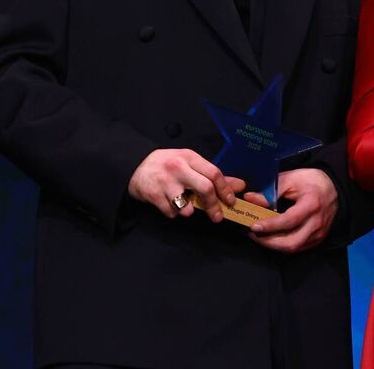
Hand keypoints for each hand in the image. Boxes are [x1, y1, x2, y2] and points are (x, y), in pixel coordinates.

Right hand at [127, 148, 241, 222]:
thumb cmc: (166, 165)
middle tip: (217, 217)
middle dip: (214, 206)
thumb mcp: (189, 164)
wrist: (133, 166)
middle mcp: (177, 167)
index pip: (214, 173)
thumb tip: (240, 185)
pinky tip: (168, 204)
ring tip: (184, 205)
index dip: (225, 190)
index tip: (230, 202)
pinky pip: (171, 213)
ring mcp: (164, 181)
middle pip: (205, 189)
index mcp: (188, 157)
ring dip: (189, 211)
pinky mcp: (153, 195)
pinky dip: (173, 213)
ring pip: (188, 206)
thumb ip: (213, 175)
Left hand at [245, 168, 337, 252]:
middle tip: (252, 234)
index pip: (289, 221)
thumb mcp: (290, 179)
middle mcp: (317, 223)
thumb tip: (249, 198)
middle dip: (269, 242)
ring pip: (294, 247)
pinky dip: (283, 246)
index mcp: (311, 205)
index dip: (270, 226)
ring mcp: (319, 233)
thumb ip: (270, 191)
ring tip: (259, 236)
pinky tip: (271, 238)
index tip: (254, 226)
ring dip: (274, 246)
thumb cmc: (310, 181)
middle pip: (292, 242)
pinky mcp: (318, 238)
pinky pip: (299, 247)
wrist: (332, 188)